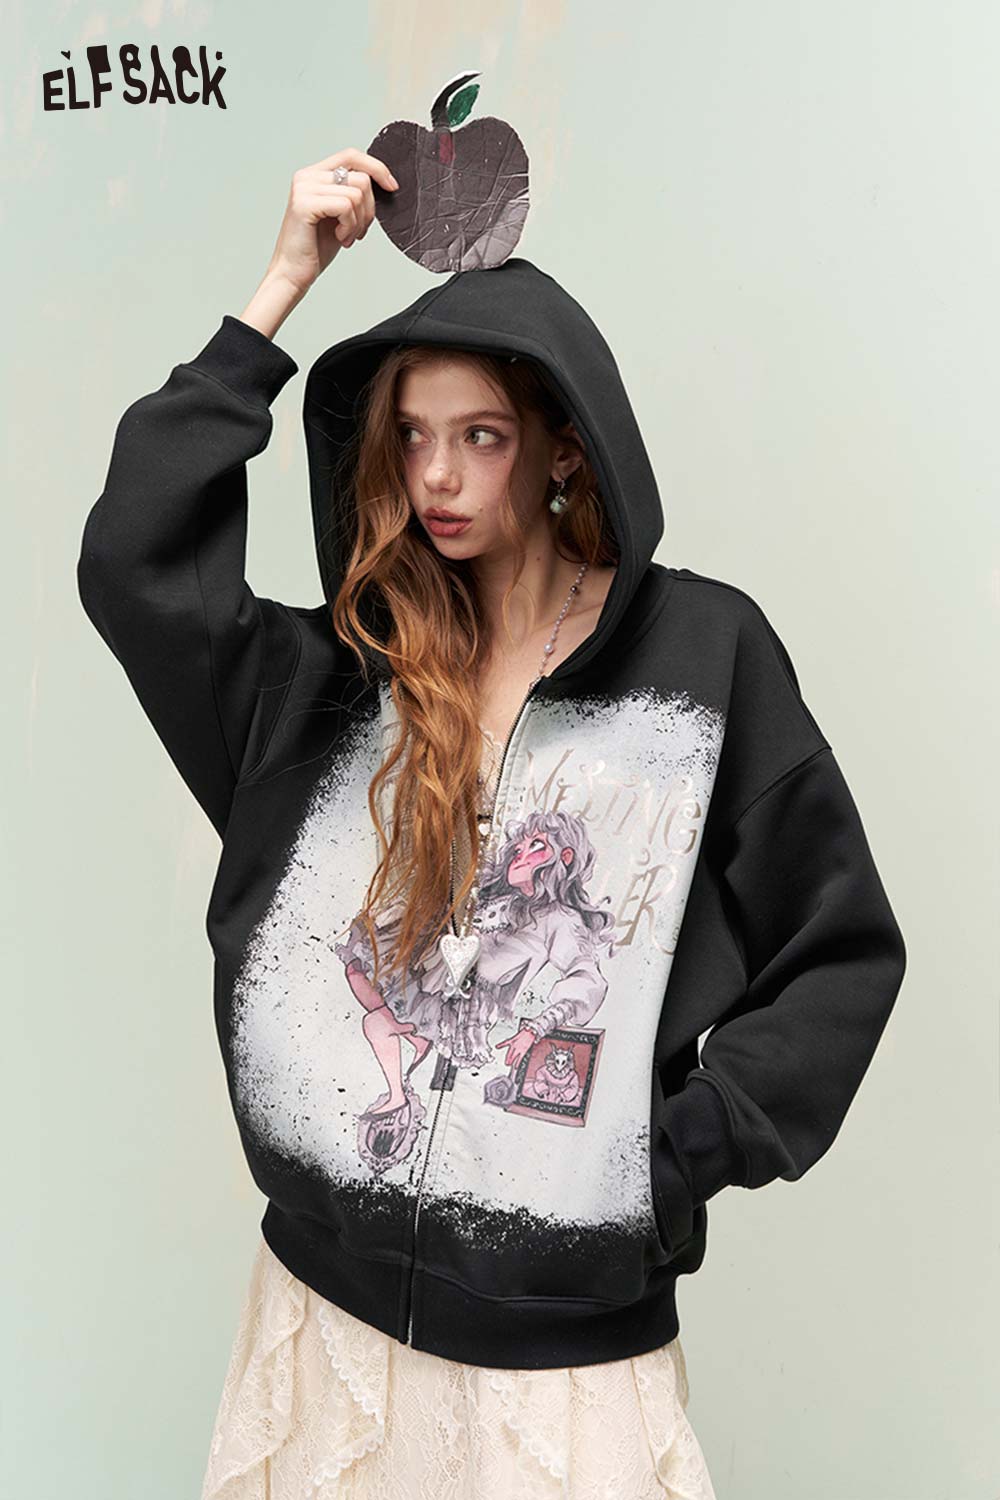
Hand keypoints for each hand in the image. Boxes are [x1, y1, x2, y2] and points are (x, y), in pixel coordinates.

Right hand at [265, 147, 397, 296]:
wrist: (293, 273)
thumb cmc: (315, 248)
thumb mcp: (340, 215)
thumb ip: (352, 193)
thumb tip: (382, 182)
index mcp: (314, 175)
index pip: (352, 155)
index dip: (377, 168)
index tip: (392, 187)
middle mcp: (307, 176)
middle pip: (360, 177)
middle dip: (369, 209)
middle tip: (358, 230)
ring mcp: (304, 188)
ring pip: (357, 193)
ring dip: (359, 222)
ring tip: (346, 236)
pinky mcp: (304, 204)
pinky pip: (346, 206)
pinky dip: (350, 226)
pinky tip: (339, 238)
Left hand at [494, 1027, 538, 1068]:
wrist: (530, 1030)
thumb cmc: (527, 1030)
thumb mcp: (519, 1033)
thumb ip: (517, 1038)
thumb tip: (517, 1039)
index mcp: (512, 1039)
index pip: (505, 1043)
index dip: (500, 1045)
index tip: (497, 1046)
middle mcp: (514, 1045)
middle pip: (509, 1053)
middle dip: (507, 1058)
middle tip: (506, 1063)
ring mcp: (518, 1048)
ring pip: (512, 1057)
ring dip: (510, 1061)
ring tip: (508, 1065)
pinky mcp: (523, 1051)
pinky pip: (519, 1058)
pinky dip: (517, 1063)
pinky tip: (516, 1066)